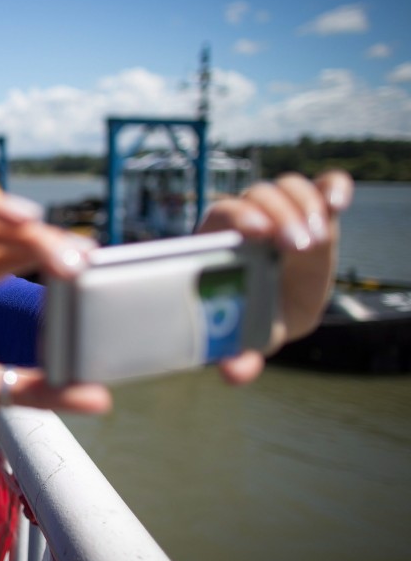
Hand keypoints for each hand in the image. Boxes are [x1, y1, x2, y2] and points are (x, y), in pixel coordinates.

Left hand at [198, 170, 352, 382]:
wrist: (275, 310)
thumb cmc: (251, 319)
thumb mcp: (244, 338)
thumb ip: (236, 354)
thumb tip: (234, 374)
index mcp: (221, 241)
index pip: (223, 214)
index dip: (238, 217)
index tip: (255, 233)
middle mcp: (250, 219)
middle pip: (259, 197)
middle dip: (278, 215)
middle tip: (295, 246)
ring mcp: (283, 212)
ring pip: (290, 189)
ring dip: (306, 206)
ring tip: (317, 239)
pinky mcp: (316, 212)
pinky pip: (325, 187)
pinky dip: (334, 188)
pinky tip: (339, 202)